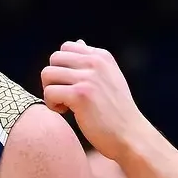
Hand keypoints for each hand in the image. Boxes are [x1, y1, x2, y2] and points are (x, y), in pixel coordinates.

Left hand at [40, 42, 151, 162]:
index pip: (67, 47)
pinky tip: (65, 112)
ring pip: (47, 74)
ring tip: (64, 104)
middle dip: (53, 78)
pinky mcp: (80, 95)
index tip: (71, 84)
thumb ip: (92, 62)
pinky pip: (49, 92)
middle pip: (54, 58)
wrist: (130, 135)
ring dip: (50, 91)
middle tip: (63, 95)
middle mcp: (96, 62)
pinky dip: (51, 105)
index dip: (62, 67)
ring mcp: (88, 78)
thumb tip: (78, 42)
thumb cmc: (116, 112)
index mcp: (102, 56)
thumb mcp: (109, 78)